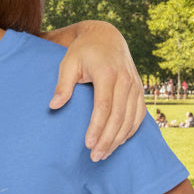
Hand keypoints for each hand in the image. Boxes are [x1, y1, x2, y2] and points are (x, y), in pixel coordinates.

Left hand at [49, 21, 145, 160]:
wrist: (106, 36)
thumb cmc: (83, 51)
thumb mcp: (68, 63)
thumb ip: (62, 85)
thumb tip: (53, 106)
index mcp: (107, 74)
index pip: (104, 106)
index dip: (97, 127)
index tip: (88, 144)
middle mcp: (125, 80)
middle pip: (119, 117)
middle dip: (107, 139)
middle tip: (95, 157)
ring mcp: (135, 85)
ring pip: (131, 119)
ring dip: (119, 139)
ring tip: (104, 154)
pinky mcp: (139, 89)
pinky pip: (139, 114)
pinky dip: (130, 130)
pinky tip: (119, 142)